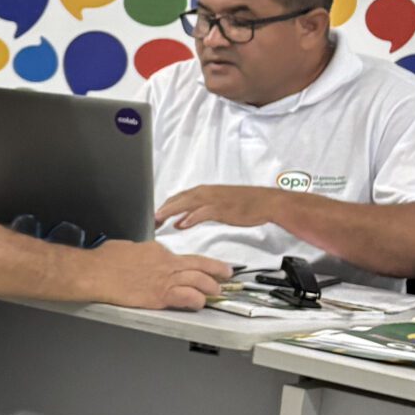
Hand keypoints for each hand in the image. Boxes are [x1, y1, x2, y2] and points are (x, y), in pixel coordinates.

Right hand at [82, 239, 233, 311]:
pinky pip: (187, 297)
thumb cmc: (103, 260)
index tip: (199, 266)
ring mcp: (164, 279)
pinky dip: (197, 300)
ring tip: (216, 291)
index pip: (181, 257)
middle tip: (224, 274)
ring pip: (199, 280)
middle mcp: (166, 263)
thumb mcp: (125, 248)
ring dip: (211, 286)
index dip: (194, 263)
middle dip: (215, 270)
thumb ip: (138, 253)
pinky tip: (200, 303)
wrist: (94, 272)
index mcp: (157, 251)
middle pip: (199, 265)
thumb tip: (137, 257)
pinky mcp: (159, 295)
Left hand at [156, 184, 288, 233]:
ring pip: (186, 203)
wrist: (266, 202)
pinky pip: (203, 212)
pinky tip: (182, 223)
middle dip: (161, 210)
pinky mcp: (222, 208)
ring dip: (171, 211)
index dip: (162, 208)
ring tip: (158, 219)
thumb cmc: (243, 205)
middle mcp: (205, 192)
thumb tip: (179, 222)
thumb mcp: (216, 208)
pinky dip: (192, 217)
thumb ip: (196, 214)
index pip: (176, 198)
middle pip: (177, 200)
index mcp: (203, 191)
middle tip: (148, 221)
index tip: (151, 217)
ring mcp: (213, 199)